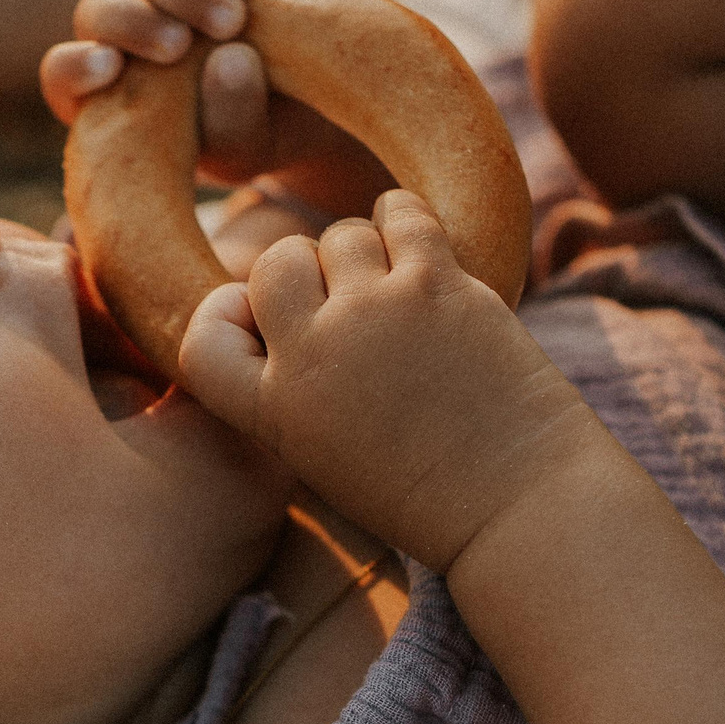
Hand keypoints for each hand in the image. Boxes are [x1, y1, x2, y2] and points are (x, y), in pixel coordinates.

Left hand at [38, 0, 383, 192]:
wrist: (317, 98)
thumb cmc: (267, 138)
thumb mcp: (252, 151)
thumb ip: (232, 124)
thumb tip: (226, 58)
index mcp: (112, 96)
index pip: (63, 73)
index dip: (76, 66)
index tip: (110, 68)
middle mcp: (127, 38)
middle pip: (98, 11)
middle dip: (132, 24)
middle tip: (178, 47)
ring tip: (233, 20)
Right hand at [176, 190, 588, 570]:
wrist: (521, 508)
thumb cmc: (433, 496)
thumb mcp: (331, 459)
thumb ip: (298, 393)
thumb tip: (300, 308)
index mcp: (277, 413)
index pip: (204, 340)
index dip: (227, 316)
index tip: (267, 323)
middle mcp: (314, 357)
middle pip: (275, 265)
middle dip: (305, 272)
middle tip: (347, 299)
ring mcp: (374, 315)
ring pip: (341, 235)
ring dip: (366, 250)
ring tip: (399, 287)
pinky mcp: (437, 288)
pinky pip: (401, 214)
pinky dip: (403, 216)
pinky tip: (416, 239)